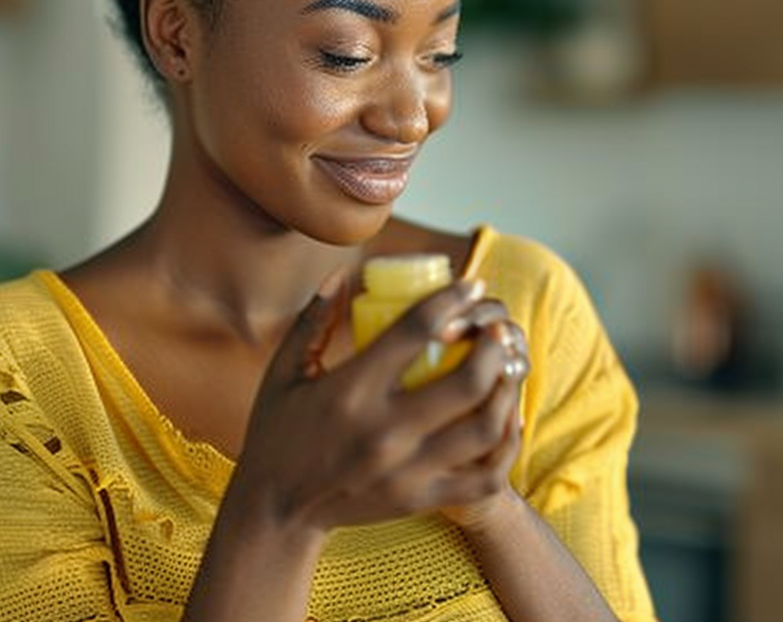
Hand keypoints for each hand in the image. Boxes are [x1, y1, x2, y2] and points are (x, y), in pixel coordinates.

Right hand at [230, 275, 528, 534]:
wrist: (275, 511)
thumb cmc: (278, 431)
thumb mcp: (284, 371)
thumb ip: (313, 319)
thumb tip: (343, 272)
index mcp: (351, 390)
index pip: (415, 331)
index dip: (453, 300)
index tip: (474, 284)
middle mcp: (384, 430)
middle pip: (467, 380)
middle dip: (493, 346)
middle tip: (498, 328)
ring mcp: (407, 470)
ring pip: (485, 427)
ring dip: (506, 390)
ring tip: (507, 367)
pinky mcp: (420, 500)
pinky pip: (485, 476)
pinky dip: (504, 444)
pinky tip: (505, 417)